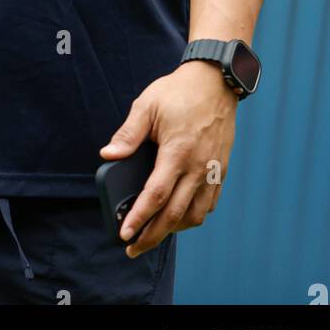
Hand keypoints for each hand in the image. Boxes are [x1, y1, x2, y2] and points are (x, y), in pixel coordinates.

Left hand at [98, 61, 237, 257]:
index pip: (155, 196)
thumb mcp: (147, 106)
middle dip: (152, 236)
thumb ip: (127, 134)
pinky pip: (208, 204)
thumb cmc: (178, 92)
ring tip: (155, 234)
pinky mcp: (221, 169)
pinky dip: (193, 216)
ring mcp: (212, 171)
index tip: (125, 234)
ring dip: (174, 229)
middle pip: (174, 215)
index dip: (138, 218)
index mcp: (177, 152)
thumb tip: (108, 155)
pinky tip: (180, 215)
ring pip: (195, 215)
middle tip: (133, 248)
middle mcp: (198, 167)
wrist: (215, 81)